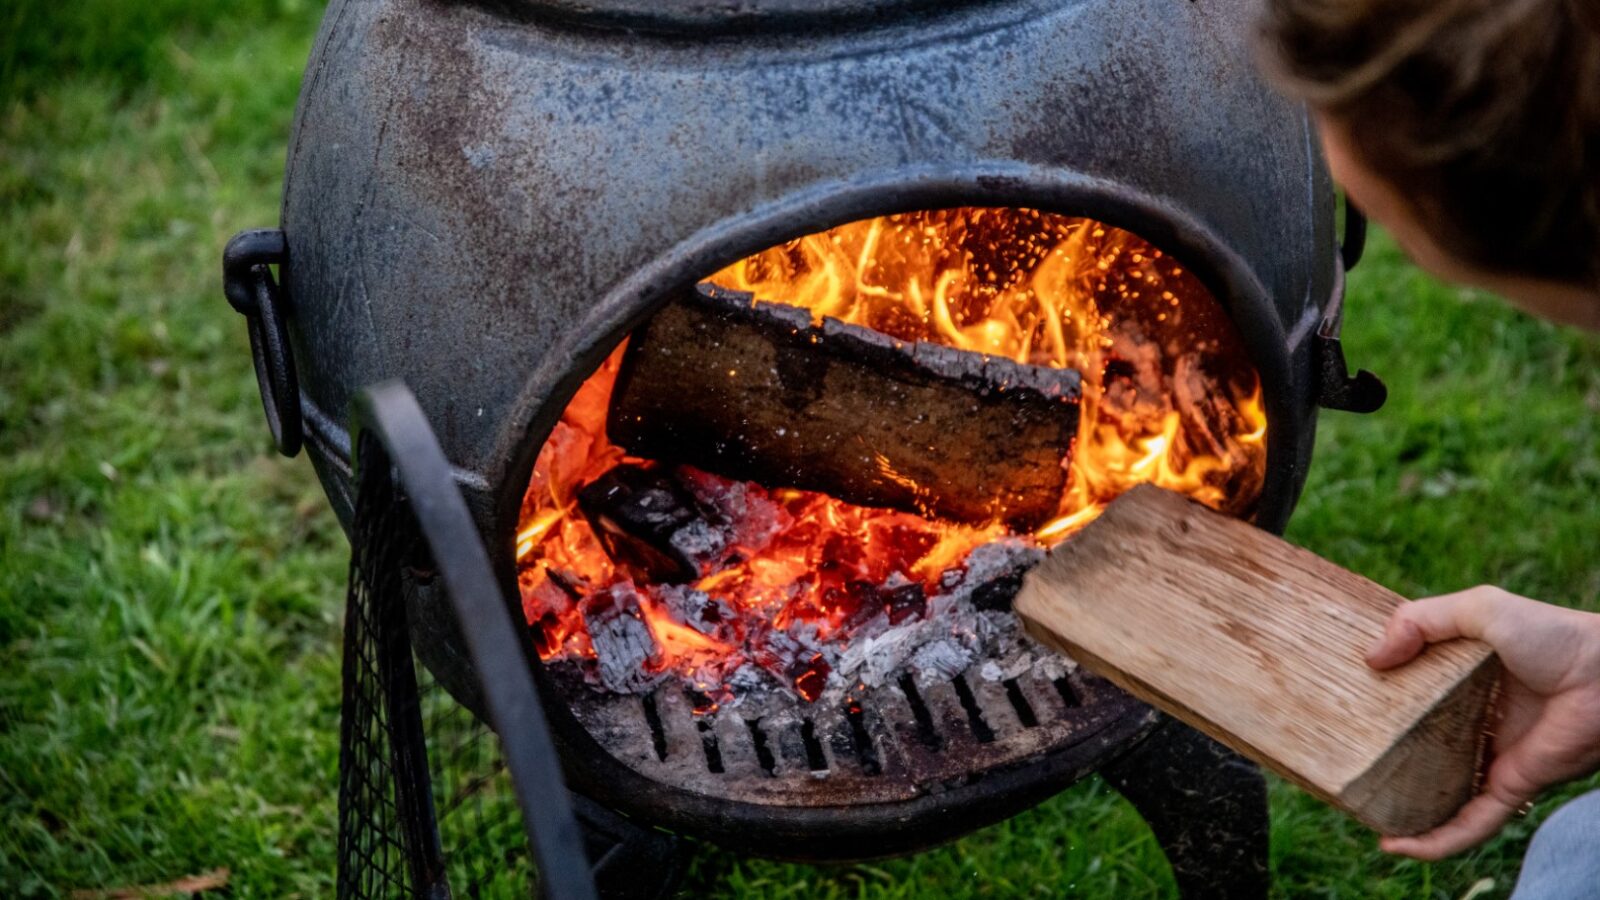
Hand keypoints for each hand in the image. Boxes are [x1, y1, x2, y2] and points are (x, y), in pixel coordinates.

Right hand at [1365, 585, 1599, 859]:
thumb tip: (1371, 659)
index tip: (1340, 708)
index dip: (1379, 705)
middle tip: (1343, 763)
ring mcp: (1491, 760)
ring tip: (1362, 816)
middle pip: (1421, 751)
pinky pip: (1470, 824)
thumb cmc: (1553, 634)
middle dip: (1384, 762)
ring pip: (1440, 796)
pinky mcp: (1510, 787)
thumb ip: (1419, 620)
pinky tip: (1398, 846)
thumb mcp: (1477, 610)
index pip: (1413, 700)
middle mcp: (1475, 725)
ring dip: (1405, 813)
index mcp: (1465, 684)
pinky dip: (1435, 841)